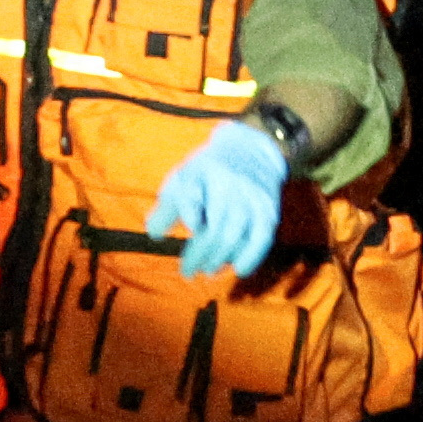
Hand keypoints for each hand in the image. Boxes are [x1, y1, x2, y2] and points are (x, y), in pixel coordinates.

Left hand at [142, 117, 292, 280]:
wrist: (251, 149)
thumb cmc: (207, 171)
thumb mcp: (184, 177)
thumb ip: (167, 206)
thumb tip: (154, 235)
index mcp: (203, 171)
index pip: (192, 194)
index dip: (189, 213)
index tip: (187, 230)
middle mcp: (229, 183)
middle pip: (213, 225)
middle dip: (199, 253)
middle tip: (187, 272)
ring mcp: (251, 197)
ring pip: (235, 234)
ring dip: (219, 258)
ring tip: (208, 271)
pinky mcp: (268, 208)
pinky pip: (261, 237)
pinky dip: (251, 256)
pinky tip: (239, 269)